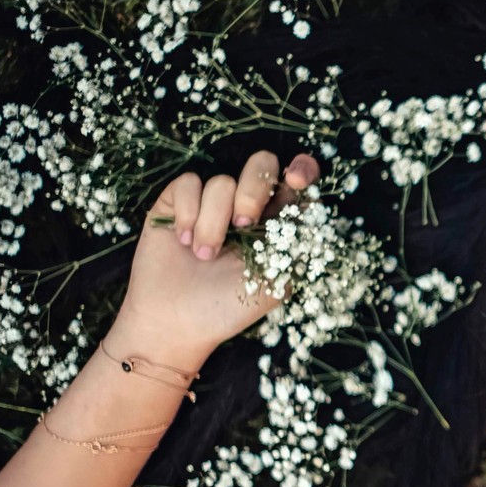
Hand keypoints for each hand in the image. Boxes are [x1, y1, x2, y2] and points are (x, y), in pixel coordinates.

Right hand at [110, 151, 321, 362]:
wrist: (177, 322)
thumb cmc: (229, 307)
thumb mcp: (275, 282)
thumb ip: (294, 246)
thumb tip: (309, 211)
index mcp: (277, 222)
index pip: (298, 181)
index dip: (302, 169)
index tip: (296, 179)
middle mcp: (246, 206)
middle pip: (261, 164)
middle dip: (253, 191)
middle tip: (243, 225)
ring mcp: (211, 202)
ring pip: (221, 181)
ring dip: (213, 221)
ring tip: (205, 255)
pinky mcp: (176, 202)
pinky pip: (188, 183)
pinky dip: (187, 213)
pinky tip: (184, 241)